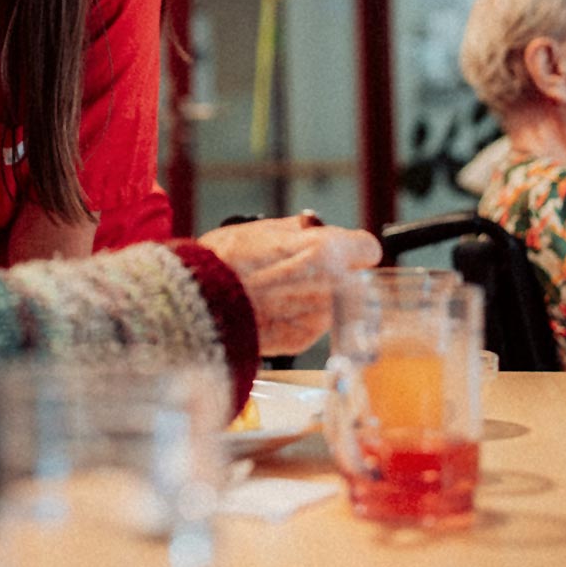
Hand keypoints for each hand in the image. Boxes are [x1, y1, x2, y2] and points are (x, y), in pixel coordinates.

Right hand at [198, 215, 380, 356]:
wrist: (197, 307)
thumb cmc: (221, 263)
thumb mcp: (257, 230)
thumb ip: (296, 230)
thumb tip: (313, 226)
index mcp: (326, 251)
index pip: (367, 248)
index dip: (349, 247)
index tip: (337, 250)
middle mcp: (331, 286)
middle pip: (352, 276)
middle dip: (334, 272)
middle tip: (301, 270)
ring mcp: (319, 316)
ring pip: (334, 301)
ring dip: (316, 296)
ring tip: (277, 291)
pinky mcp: (303, 340)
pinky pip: (313, 323)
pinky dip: (298, 317)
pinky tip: (271, 309)